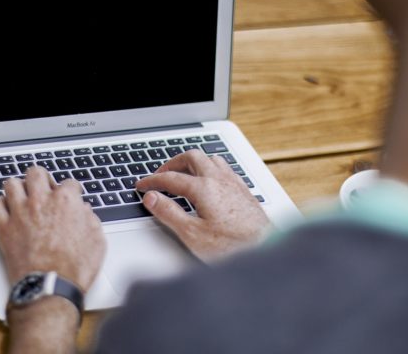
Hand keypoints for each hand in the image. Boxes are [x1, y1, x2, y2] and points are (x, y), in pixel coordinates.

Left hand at [0, 167, 105, 292]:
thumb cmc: (75, 268)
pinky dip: (0, 206)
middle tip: (44, 188)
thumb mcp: (97, 241)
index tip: (72, 196)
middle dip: (42, 178)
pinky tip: (7, 211)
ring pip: (11, 184)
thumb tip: (85, 211)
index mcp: (66, 201)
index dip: (72, 190)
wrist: (50, 287)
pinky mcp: (4, 228)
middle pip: (36, 173)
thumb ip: (91, 219)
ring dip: (18, 188)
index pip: (69, 182)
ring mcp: (20, 213)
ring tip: (23, 197)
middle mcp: (41, 201)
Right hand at [136, 150, 271, 261]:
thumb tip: (152, 198)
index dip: (152, 181)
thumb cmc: (232, 246)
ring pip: (210, 159)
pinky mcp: (243, 190)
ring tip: (182, 173)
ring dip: (193, 162)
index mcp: (204, 188)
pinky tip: (209, 180)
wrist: (266, 249)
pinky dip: (209, 168)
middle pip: (191, 157)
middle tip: (160, 174)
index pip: (171, 178)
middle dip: (172, 163)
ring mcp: (233, 183)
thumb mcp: (192, 234)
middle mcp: (219, 179)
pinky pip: (223, 168)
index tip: (142, 186)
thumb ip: (169, 213)